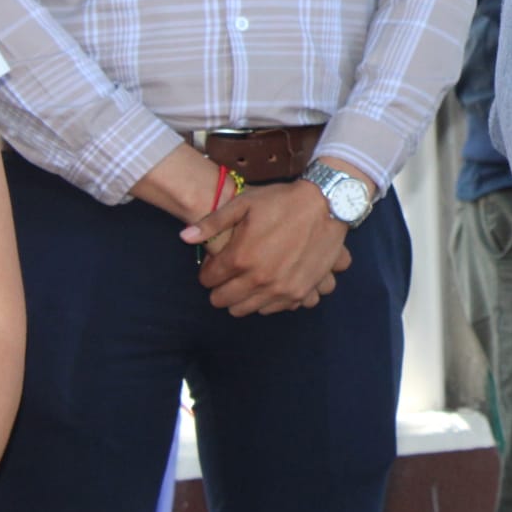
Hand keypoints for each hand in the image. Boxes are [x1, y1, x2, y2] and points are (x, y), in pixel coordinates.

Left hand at [181, 178, 354, 315]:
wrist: (327, 205)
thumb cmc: (282, 202)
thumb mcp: (244, 203)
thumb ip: (211, 223)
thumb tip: (184, 237)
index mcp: (240, 257)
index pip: (208, 280)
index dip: (208, 271)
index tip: (216, 263)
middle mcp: (258, 279)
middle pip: (223, 300)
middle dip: (221, 288)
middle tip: (230, 274)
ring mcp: (280, 289)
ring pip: (245, 309)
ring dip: (242, 298)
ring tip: (248, 280)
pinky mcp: (299, 293)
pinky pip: (273, 310)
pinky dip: (266, 301)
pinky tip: (269, 285)